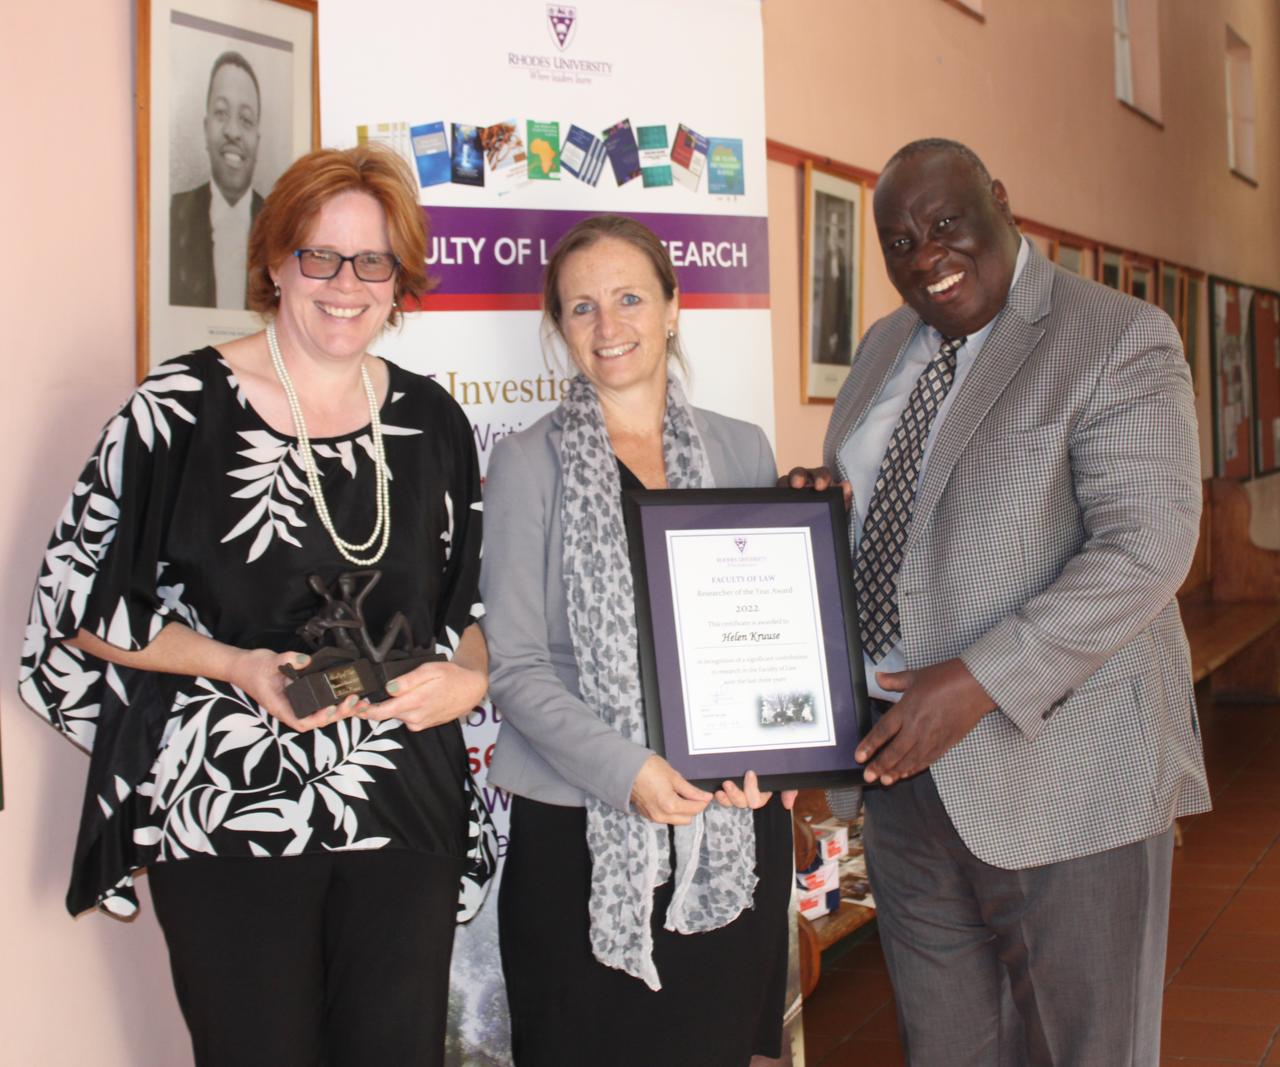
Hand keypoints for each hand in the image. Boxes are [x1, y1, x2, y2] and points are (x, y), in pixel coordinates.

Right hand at [228, 648, 360, 733]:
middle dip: (338, 713)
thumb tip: (305, 660)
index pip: (301, 722)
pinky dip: (337, 700)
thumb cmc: (253, 668)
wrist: (244, 666)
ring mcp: (299, 703)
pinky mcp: (304, 695)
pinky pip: (322, 701)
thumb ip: (287, 660)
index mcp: (281, 707)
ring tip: (360, 701)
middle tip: (354, 700)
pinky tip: (352, 693)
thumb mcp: (269, 662)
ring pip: (323, 713)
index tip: (330, 708)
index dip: (317, 719)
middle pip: (318, 720)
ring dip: (342, 710)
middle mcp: (292, 708)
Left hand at [360, 659, 486, 731]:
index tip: (354, 704)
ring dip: (393, 705)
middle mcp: (415, 717)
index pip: (381, 712)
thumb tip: (389, 687)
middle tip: (369, 694)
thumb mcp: (430, 670)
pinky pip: (406, 717)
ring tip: (404, 690)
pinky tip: (415, 697)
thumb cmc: (452, 677)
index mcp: (414, 702)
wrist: (472, 690)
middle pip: (385, 714)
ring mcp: (419, 723)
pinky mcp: (423, 725)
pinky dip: (405, 708)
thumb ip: (408, 680)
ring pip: (396, 715)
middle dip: (376, 705)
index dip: (364, 710)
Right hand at [630, 755, 711, 824]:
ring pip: (676, 819)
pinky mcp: (647, 815)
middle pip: (687, 818)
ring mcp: (653, 817)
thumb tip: (705, 797)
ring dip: (682, 810)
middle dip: (693, 808)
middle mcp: (662, 816)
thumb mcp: (674, 777)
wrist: (626, 769)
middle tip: (693, 794)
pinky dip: (670, 810)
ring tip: (679, 794)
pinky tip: (668, 797)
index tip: (706, 795)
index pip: (695, 809)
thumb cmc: (648, 769)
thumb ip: (691, 791)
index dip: (703, 801)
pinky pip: (665, 817)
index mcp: (670, 806)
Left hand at [712, 772, 797, 810]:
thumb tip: (788, 804)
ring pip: (732, 802)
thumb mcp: (784, 776)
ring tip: (721, 789)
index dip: (752, 789)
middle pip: (742, 803)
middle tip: (728, 783)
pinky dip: (720, 797)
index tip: (750, 773)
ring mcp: (738, 793)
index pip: (757, 800)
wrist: (760, 753)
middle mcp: (749, 795)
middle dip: (735, 794)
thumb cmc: (774, 766)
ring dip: (726, 798)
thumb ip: (789, 790)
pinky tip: (716, 792)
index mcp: (762, 794)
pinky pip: (723, 799)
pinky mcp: (728, 789)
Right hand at [780, 465, 851, 508]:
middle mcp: (805, 481)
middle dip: (799, 476)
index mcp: (821, 481)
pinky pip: (777, 491)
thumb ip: (843, 498)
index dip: (821, 477)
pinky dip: (778, 492)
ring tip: (786, 490)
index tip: (821, 486)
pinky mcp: (781, 497)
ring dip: (786, 483)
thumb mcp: (838, 508)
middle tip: (798, 485)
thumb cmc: (828, 513)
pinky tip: (778, 498)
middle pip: (800, 472)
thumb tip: (846, 486)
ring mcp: (791, 489)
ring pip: (786, 480)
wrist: (817, 529)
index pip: (822, 474)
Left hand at [855, 658, 995, 785]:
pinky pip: (927, 760)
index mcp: (907, 709)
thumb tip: (878, 678)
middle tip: (867, 777)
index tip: (858, 757)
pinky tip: (906, 773)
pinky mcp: (946, 743)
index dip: (869, 745)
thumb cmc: (945, 677)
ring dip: (896, 771)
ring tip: (884, 781)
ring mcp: (932, 737)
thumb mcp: (915, 676)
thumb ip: (894, 681)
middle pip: (895, 751)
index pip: (883, 731)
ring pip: (911, 759)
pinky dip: (915, 768)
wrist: (976, 685)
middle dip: (880, 765)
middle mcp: (917, 726)